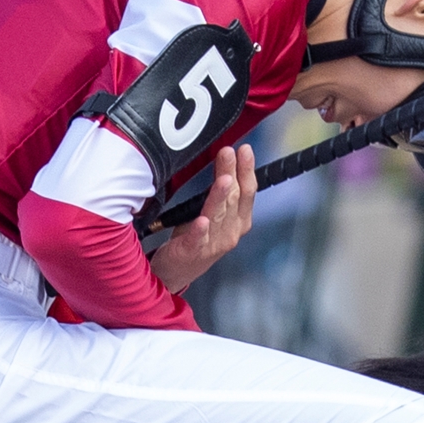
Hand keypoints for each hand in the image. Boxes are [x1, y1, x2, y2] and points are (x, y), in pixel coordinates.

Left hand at [153, 145, 255, 293]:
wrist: (176, 273)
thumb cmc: (195, 238)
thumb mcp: (213, 213)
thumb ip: (220, 192)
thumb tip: (224, 159)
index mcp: (239, 221)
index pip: (247, 191)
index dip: (247, 170)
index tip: (244, 149)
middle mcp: (231, 232)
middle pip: (234, 198)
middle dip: (233, 173)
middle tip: (229, 151)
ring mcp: (214, 244)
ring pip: (218, 215)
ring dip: (221, 197)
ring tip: (224, 179)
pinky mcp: (192, 252)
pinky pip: (198, 240)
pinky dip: (201, 230)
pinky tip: (202, 221)